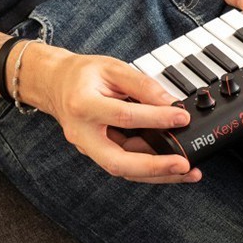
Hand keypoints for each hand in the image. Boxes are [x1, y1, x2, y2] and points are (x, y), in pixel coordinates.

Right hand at [27, 45, 201, 183]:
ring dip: (157, 174)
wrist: (55, 85)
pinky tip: (171, 167)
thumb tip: (171, 103)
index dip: (156, 118)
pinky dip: (149, 169)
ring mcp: (88, 148)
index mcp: (83, 106)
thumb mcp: (113, 68)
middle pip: (118, 162)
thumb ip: (142, 85)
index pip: (124, 116)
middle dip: (154, 167)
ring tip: (187, 172)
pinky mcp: (97, 154)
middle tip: (184, 166)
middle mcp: (82, 134)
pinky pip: (125, 165)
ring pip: (123, 170)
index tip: (181, 117)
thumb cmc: (83, 75)